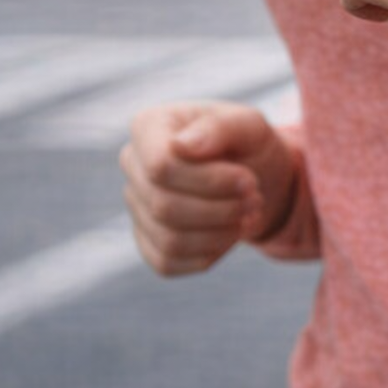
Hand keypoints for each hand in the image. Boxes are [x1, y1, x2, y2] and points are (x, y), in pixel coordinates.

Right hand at [118, 101, 297, 276]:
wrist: (254, 176)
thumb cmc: (247, 143)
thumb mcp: (248, 125)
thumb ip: (219, 127)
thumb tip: (180, 146)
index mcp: (149, 126)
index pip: (161, 166)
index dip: (210, 181)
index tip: (249, 180)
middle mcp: (133, 165)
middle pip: (164, 205)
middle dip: (221, 209)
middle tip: (255, 199)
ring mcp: (136, 205)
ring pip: (168, 239)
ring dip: (219, 234)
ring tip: (249, 214)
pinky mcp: (147, 241)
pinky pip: (168, 262)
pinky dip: (209, 253)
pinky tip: (232, 233)